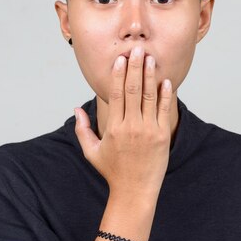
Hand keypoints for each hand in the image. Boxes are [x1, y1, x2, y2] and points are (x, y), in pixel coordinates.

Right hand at [74, 46, 172, 198]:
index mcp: (113, 128)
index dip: (118, 75)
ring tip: (151, 58)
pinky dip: (164, 95)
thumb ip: (82, 129)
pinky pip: (163, 110)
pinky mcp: (161, 136)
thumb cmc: (112, 171)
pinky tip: (164, 81)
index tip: (120, 59)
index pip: (116, 95)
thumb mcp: (92, 152)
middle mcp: (131, 127)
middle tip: (138, 49)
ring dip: (150, 76)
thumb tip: (76, 109)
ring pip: (148, 97)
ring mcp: (148, 130)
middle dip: (135, 68)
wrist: (134, 191)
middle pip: (132, 90)